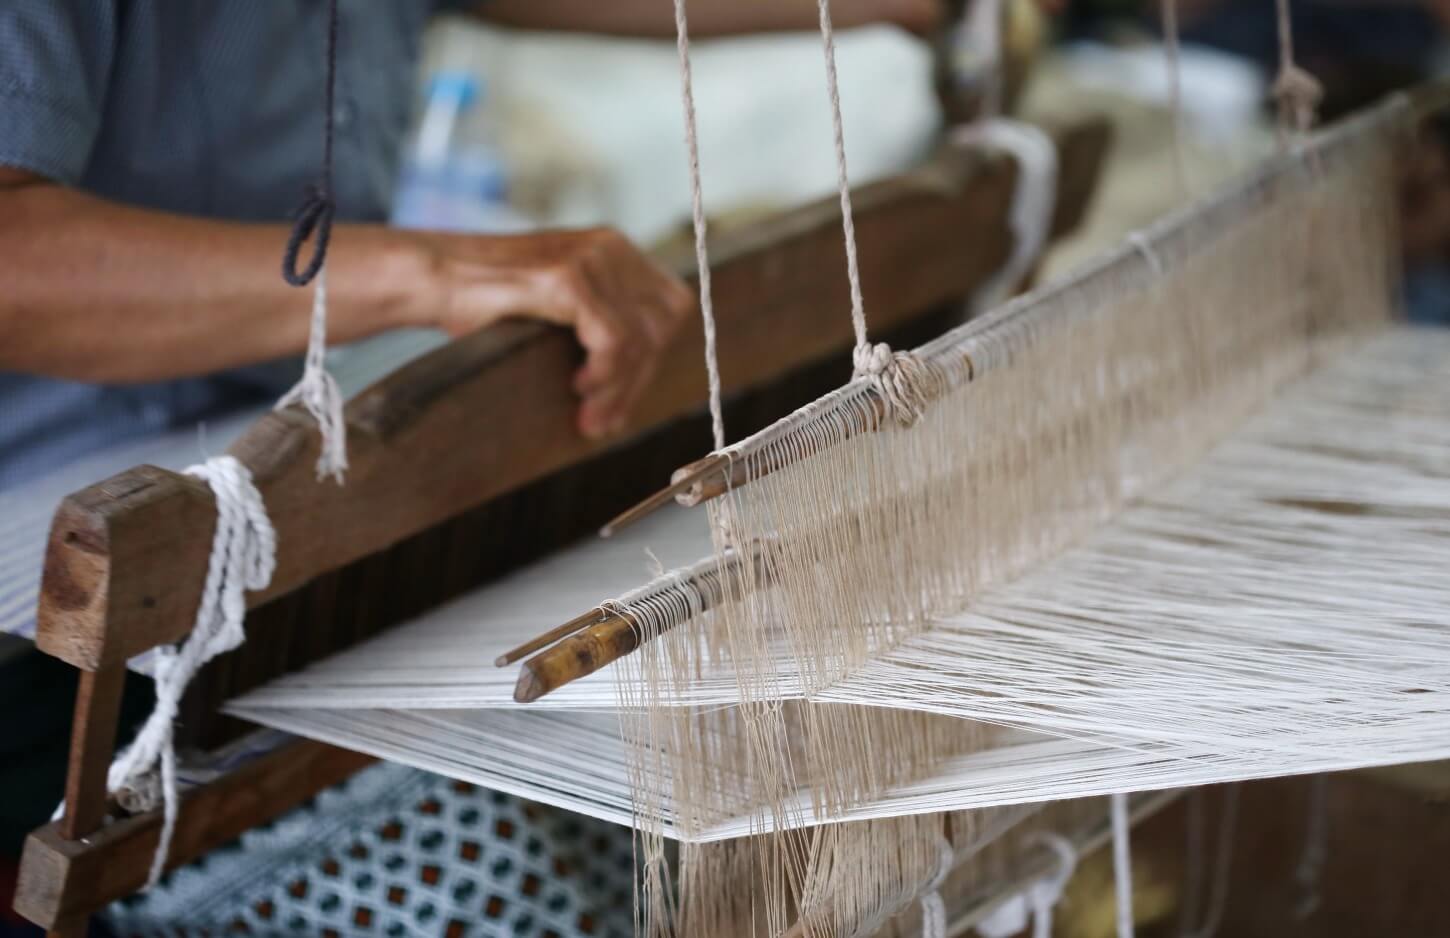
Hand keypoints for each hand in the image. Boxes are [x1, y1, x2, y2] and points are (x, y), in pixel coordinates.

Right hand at [422, 227, 694, 439]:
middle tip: (607, 419)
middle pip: (663, 325)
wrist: (434, 276)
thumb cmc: (486, 298)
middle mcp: (610, 246)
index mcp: (615, 248)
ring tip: (590, 415)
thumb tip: (634, 383)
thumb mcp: (559, 306)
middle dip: (639, 379)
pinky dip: (604, 374)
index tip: (623, 395)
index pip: (670, 307)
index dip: (654, 355)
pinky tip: (579, 389)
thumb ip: (601, 325)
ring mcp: (591, 258)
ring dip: (619, 388)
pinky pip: (614, 340)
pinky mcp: (569, 278)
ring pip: (640, 339)